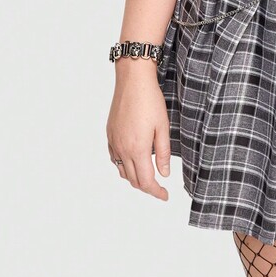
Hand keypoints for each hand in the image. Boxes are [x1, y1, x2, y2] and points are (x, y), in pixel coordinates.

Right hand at [106, 70, 171, 200]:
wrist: (132, 81)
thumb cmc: (151, 101)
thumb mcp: (163, 126)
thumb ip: (163, 152)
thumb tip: (164, 173)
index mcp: (138, 149)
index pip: (146, 181)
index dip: (156, 192)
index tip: (165, 196)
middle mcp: (122, 149)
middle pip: (133, 180)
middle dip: (147, 187)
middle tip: (160, 187)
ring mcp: (114, 142)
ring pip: (122, 171)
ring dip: (135, 178)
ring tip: (148, 175)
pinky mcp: (110, 135)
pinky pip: (115, 159)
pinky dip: (124, 166)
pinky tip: (133, 160)